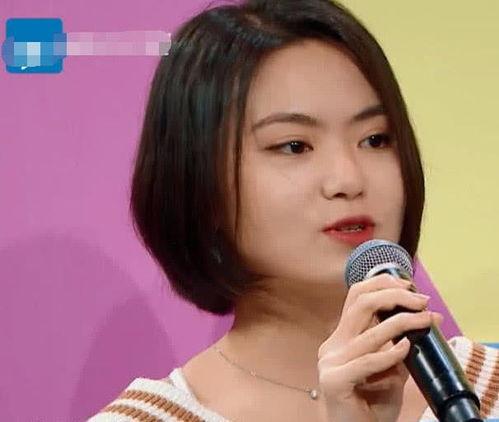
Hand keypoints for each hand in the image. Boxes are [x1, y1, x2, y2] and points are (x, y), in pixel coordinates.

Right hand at [317, 274, 440, 421]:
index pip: (355, 298)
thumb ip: (395, 347)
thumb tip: (421, 320)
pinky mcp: (334, 380)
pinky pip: (367, 361)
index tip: (408, 285)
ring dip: (403, 322)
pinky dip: (390, 354)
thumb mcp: (389, 371)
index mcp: (341, 339)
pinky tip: (406, 348)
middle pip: (359, 303)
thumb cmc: (371, 407)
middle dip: (393, 295)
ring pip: (369, 332)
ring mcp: (330, 361)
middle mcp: (333, 345)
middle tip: (421, 300)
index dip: (381, 284)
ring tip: (426, 320)